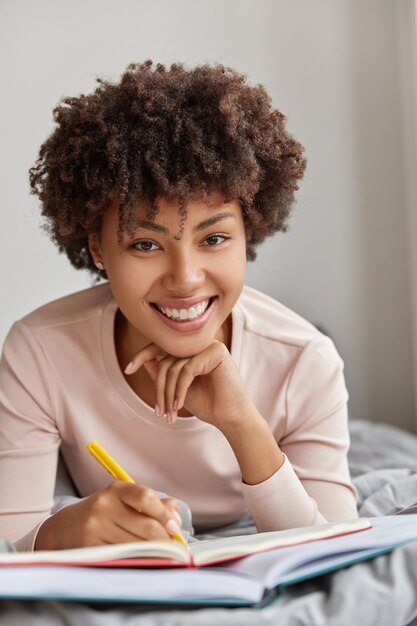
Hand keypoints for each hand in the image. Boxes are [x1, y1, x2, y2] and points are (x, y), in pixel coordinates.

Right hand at [34, 482, 181, 549]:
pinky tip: (143, 560)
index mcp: (117, 490)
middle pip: (146, 526)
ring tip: (162, 554)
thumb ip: (153, 503)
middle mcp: (104, 506)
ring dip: (155, 553)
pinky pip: (123, 557)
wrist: (65, 528)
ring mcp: (96, 528)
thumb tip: (176, 515)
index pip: (145, 497)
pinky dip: (138, 560)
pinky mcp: (90, 548)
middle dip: (165, 539)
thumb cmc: (104, 513)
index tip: (174, 527)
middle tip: (174, 547)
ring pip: (137, 545)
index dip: (164, 513)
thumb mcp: (124, 500)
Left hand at [125, 340, 259, 429]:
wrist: (231, 418)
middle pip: (165, 359)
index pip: (162, 347)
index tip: (128, 369)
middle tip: (159, 411)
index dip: (143, 356)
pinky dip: (179, 390)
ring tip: (170, 413)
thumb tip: (145, 360)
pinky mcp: (216, 352)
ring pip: (174, 366)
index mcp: (191, 350)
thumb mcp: (178, 389)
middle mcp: (200, 344)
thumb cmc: (208, 404)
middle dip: (159, 387)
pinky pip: (186, 369)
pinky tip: (180, 405)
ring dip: (168, 393)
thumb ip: (164, 373)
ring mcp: (209, 346)